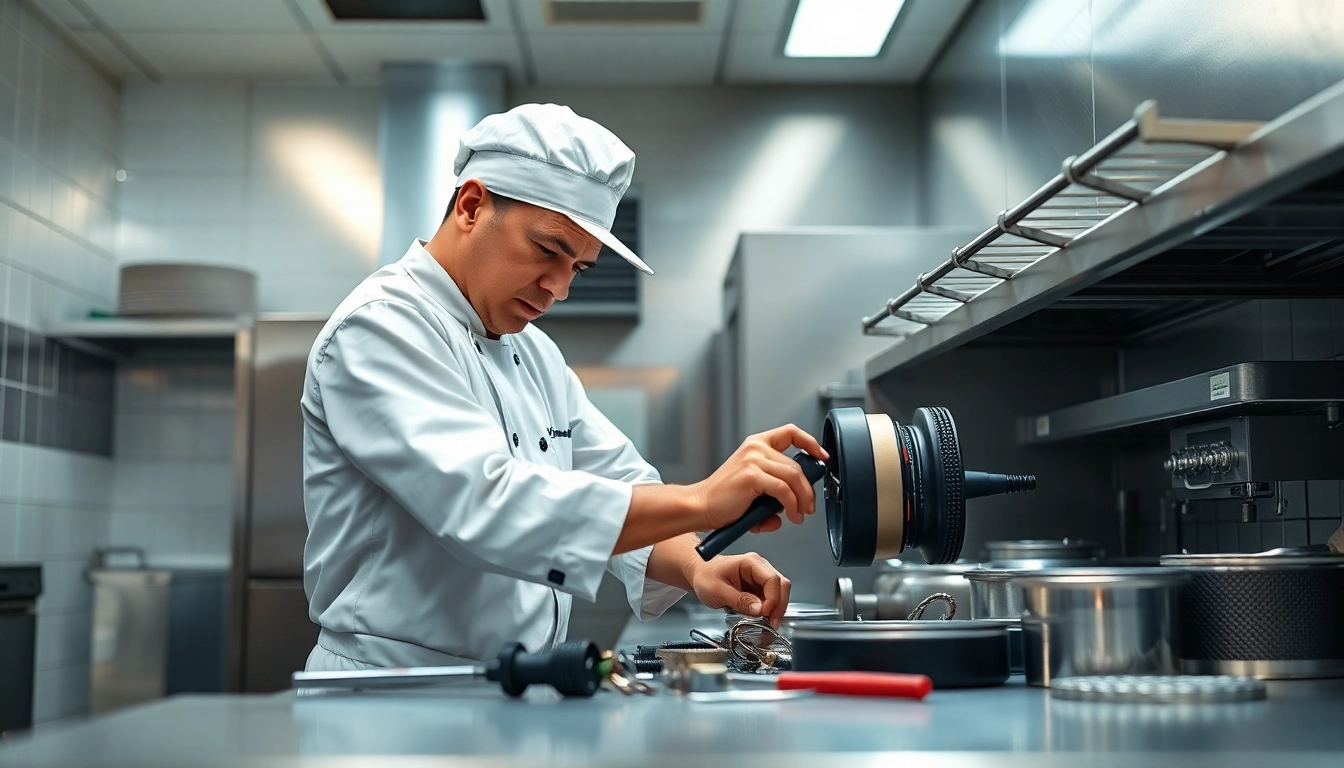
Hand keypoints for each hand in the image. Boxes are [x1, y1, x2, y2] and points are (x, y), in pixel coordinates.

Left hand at [689, 552, 791, 627]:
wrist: (699, 574)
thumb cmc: (705, 576)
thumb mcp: (717, 591)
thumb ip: (739, 600)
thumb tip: (759, 609)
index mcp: (750, 562)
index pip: (772, 579)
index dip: (773, 599)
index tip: (765, 614)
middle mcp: (759, 568)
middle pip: (781, 586)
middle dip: (779, 606)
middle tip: (772, 623)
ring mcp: (760, 578)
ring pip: (779, 593)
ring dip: (776, 609)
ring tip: (767, 623)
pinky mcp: (759, 588)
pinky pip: (771, 599)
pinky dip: (770, 611)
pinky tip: (763, 619)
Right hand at [692, 424, 826, 531]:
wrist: (700, 506)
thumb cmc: (724, 500)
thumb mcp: (754, 488)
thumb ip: (775, 492)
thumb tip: (792, 507)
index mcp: (755, 445)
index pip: (790, 433)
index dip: (810, 443)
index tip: (822, 456)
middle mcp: (755, 448)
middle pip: (797, 465)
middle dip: (808, 489)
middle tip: (808, 506)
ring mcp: (753, 460)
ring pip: (794, 478)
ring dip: (802, 500)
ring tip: (799, 515)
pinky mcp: (752, 476)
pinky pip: (784, 490)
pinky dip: (792, 505)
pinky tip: (790, 516)